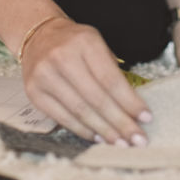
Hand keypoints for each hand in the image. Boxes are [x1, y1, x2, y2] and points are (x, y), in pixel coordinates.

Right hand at [19, 17, 151, 144]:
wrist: (37, 36)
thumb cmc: (74, 43)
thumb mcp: (96, 44)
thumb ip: (112, 71)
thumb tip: (132, 108)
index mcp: (84, 42)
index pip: (110, 79)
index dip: (129, 101)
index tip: (146, 117)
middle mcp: (62, 58)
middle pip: (96, 98)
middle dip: (120, 122)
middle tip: (137, 139)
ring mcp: (45, 76)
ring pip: (80, 111)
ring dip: (104, 131)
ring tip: (120, 142)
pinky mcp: (34, 93)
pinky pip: (63, 118)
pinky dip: (83, 130)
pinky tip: (98, 136)